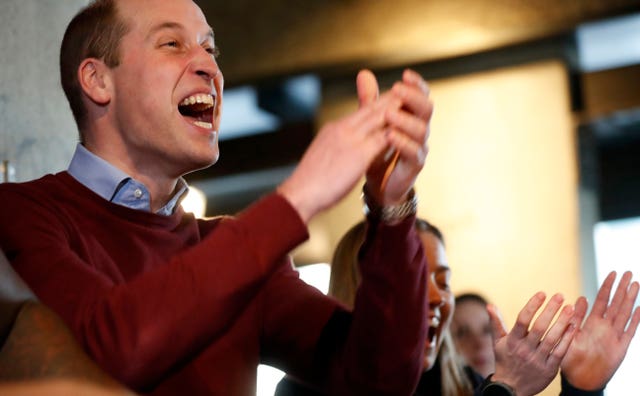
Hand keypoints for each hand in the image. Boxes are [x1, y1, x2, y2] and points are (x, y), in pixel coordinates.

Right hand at [278, 76, 401, 222]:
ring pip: (378, 119)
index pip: (360, 113)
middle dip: (389, 100)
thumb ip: (334, 148)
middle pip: (371, 110)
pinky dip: (395, 132)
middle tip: (407, 92)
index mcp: (333, 130)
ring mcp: (350, 140)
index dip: (376, 105)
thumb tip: (339, 150)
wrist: (299, 193)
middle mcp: (342, 129)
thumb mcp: (322, 156)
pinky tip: (407, 129)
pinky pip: (382, 139)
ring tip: (412, 103)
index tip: (389, 100)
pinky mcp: (358, 154)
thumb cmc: (308, 182)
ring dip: (396, 110)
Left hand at [359, 69, 432, 205]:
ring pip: (421, 130)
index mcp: (412, 116)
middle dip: (413, 97)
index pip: (420, 96)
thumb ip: (370, 101)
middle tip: (397, 89)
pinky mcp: (414, 166)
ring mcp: (419, 148)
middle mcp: (420, 130)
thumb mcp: (371, 123)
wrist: (378, 185)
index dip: (417, 85)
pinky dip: (402, 143)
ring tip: (389, 113)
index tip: (405, 75)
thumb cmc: (377, 151)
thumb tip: (364, 73)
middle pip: (426, 108)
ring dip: (405, 119)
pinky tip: (389, 135)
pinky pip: (414, 152)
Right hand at [489, 292, 579, 395]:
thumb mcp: (497, 342)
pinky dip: (567, 338)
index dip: (533, 305)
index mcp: (512, 341)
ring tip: (571, 308)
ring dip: (562, 322)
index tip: (542, 293)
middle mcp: (524, 350)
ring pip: (552, 338)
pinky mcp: (549, 369)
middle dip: (551, 310)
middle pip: (540, 327)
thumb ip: (496, 323)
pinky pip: (560, 352)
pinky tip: (572, 326)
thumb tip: (489, 305)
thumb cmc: (505, 360)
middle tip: (560, 296)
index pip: (522, 319)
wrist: (511, 388)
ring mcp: (537, 360)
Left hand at [560, 271, 639, 389]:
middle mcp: (604, 327)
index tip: (612, 272)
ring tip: (635, 284)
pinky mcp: (621, 348)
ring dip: (630, 299)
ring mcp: (614, 336)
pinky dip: (636, 320)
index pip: (601, 300)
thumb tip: (579, 298)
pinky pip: (630, 332)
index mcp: (591, 323)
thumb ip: (575, 318)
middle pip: (615, 303)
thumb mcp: (569, 335)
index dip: (607, 287)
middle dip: (622, 288)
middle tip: (629, 272)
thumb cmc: (570, 358)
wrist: (579, 379)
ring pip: (624, 313)